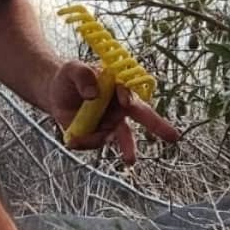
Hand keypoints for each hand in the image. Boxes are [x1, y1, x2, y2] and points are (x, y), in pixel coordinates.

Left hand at [47, 60, 180, 164]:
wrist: (54, 92)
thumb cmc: (69, 77)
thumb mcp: (73, 69)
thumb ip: (83, 76)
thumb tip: (92, 94)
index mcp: (117, 87)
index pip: (129, 92)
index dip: (128, 97)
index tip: (125, 100)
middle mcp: (119, 107)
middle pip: (142, 116)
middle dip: (158, 126)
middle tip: (174, 137)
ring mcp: (110, 122)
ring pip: (123, 136)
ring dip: (126, 147)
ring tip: (130, 160)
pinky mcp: (97, 134)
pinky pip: (96, 141)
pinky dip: (86, 143)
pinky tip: (73, 140)